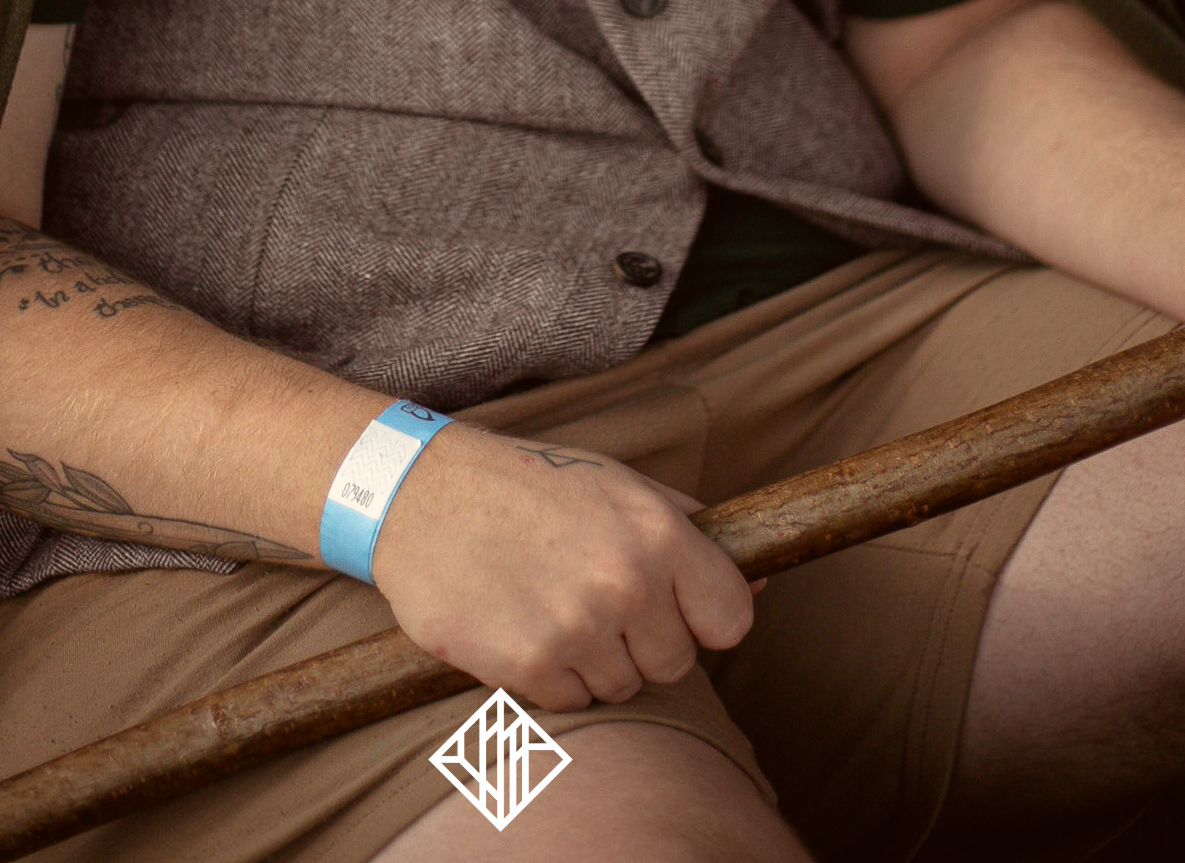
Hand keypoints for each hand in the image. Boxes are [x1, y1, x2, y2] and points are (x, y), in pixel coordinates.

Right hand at [369, 423, 755, 710]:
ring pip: (624, 686)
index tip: (677, 607)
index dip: (705, 616)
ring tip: (554, 603)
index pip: (731, 618)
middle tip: (598, 599)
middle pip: (677, 663)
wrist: (423, 494)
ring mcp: (576, 629)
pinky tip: (525, 624)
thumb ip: (691, 528)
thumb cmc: (527, 484)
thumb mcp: (616, 482)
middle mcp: (625, 583)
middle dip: (644, 640)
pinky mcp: (528, 666)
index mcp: (656, 532)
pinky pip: (571, 702)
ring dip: (596, 659)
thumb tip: (760, 577)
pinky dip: (552, 675)